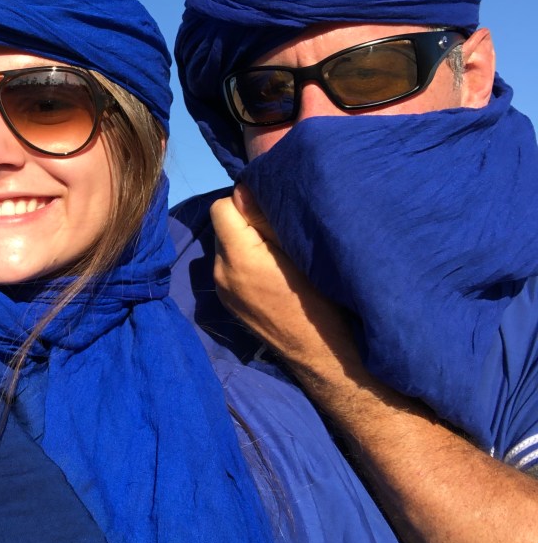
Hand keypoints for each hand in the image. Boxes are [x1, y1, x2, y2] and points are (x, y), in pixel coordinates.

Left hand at [210, 185, 360, 377]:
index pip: (222, 207)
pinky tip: (270, 272)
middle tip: (277, 231)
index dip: (245, 202)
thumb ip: (266, 219)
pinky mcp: (227, 302)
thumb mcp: (299, 249)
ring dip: (244, 242)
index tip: (271, 210)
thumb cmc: (320, 297)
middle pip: (222, 226)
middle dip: (244, 221)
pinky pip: (229, 267)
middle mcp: (221, 273)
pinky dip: (244, 261)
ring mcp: (221, 290)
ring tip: (276, 252)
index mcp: (237, 257)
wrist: (322, 353)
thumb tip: (244, 189)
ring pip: (226, 246)